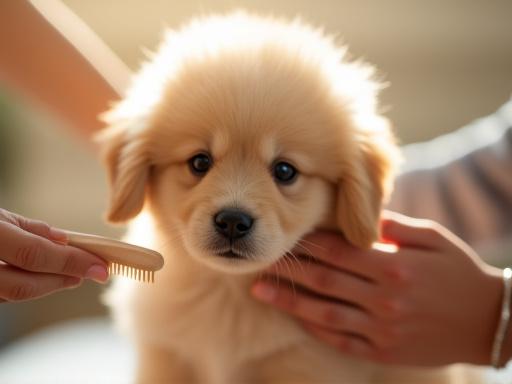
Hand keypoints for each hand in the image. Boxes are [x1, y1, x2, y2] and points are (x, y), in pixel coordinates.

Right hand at [0, 208, 107, 301]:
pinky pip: (5, 297)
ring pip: (14, 296)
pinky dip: (30, 287)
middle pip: (24, 286)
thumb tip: (64, 241)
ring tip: (74, 275)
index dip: (71, 262)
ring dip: (49, 286)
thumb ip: (31, 230)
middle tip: (92, 273)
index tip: (99, 266)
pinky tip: (47, 279)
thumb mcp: (1, 216)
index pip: (34, 254)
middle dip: (63, 280)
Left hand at [251, 211, 503, 365]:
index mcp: (393, 266)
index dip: (308, 243)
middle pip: (325, 280)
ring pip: (326, 313)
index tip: (285, 236)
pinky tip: (297, 319)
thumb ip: (394, 227)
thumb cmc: (460, 272)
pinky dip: (318, 329)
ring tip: (261, 291)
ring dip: (290, 302)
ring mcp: (382, 328)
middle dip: (290, 269)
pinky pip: (343, 341)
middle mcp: (384, 298)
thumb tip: (361, 218)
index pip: (338, 251)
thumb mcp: (433, 239)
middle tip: (260, 261)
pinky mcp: (384, 351)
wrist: (489, 321)